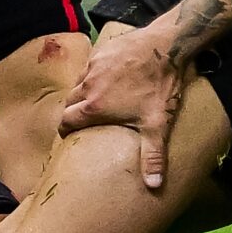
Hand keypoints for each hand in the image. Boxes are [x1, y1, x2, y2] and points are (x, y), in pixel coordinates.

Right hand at [56, 18, 189, 189]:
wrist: (167, 46)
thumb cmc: (160, 86)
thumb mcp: (157, 124)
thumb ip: (152, 156)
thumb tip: (153, 186)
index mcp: (94, 106)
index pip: (65, 121)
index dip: (64, 130)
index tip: (69, 135)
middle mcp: (88, 85)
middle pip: (68, 102)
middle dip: (71, 112)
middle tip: (80, 121)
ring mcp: (93, 66)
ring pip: (78, 83)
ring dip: (81, 93)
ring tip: (93, 101)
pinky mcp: (102, 51)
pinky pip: (89, 66)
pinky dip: (93, 75)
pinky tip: (107, 79)